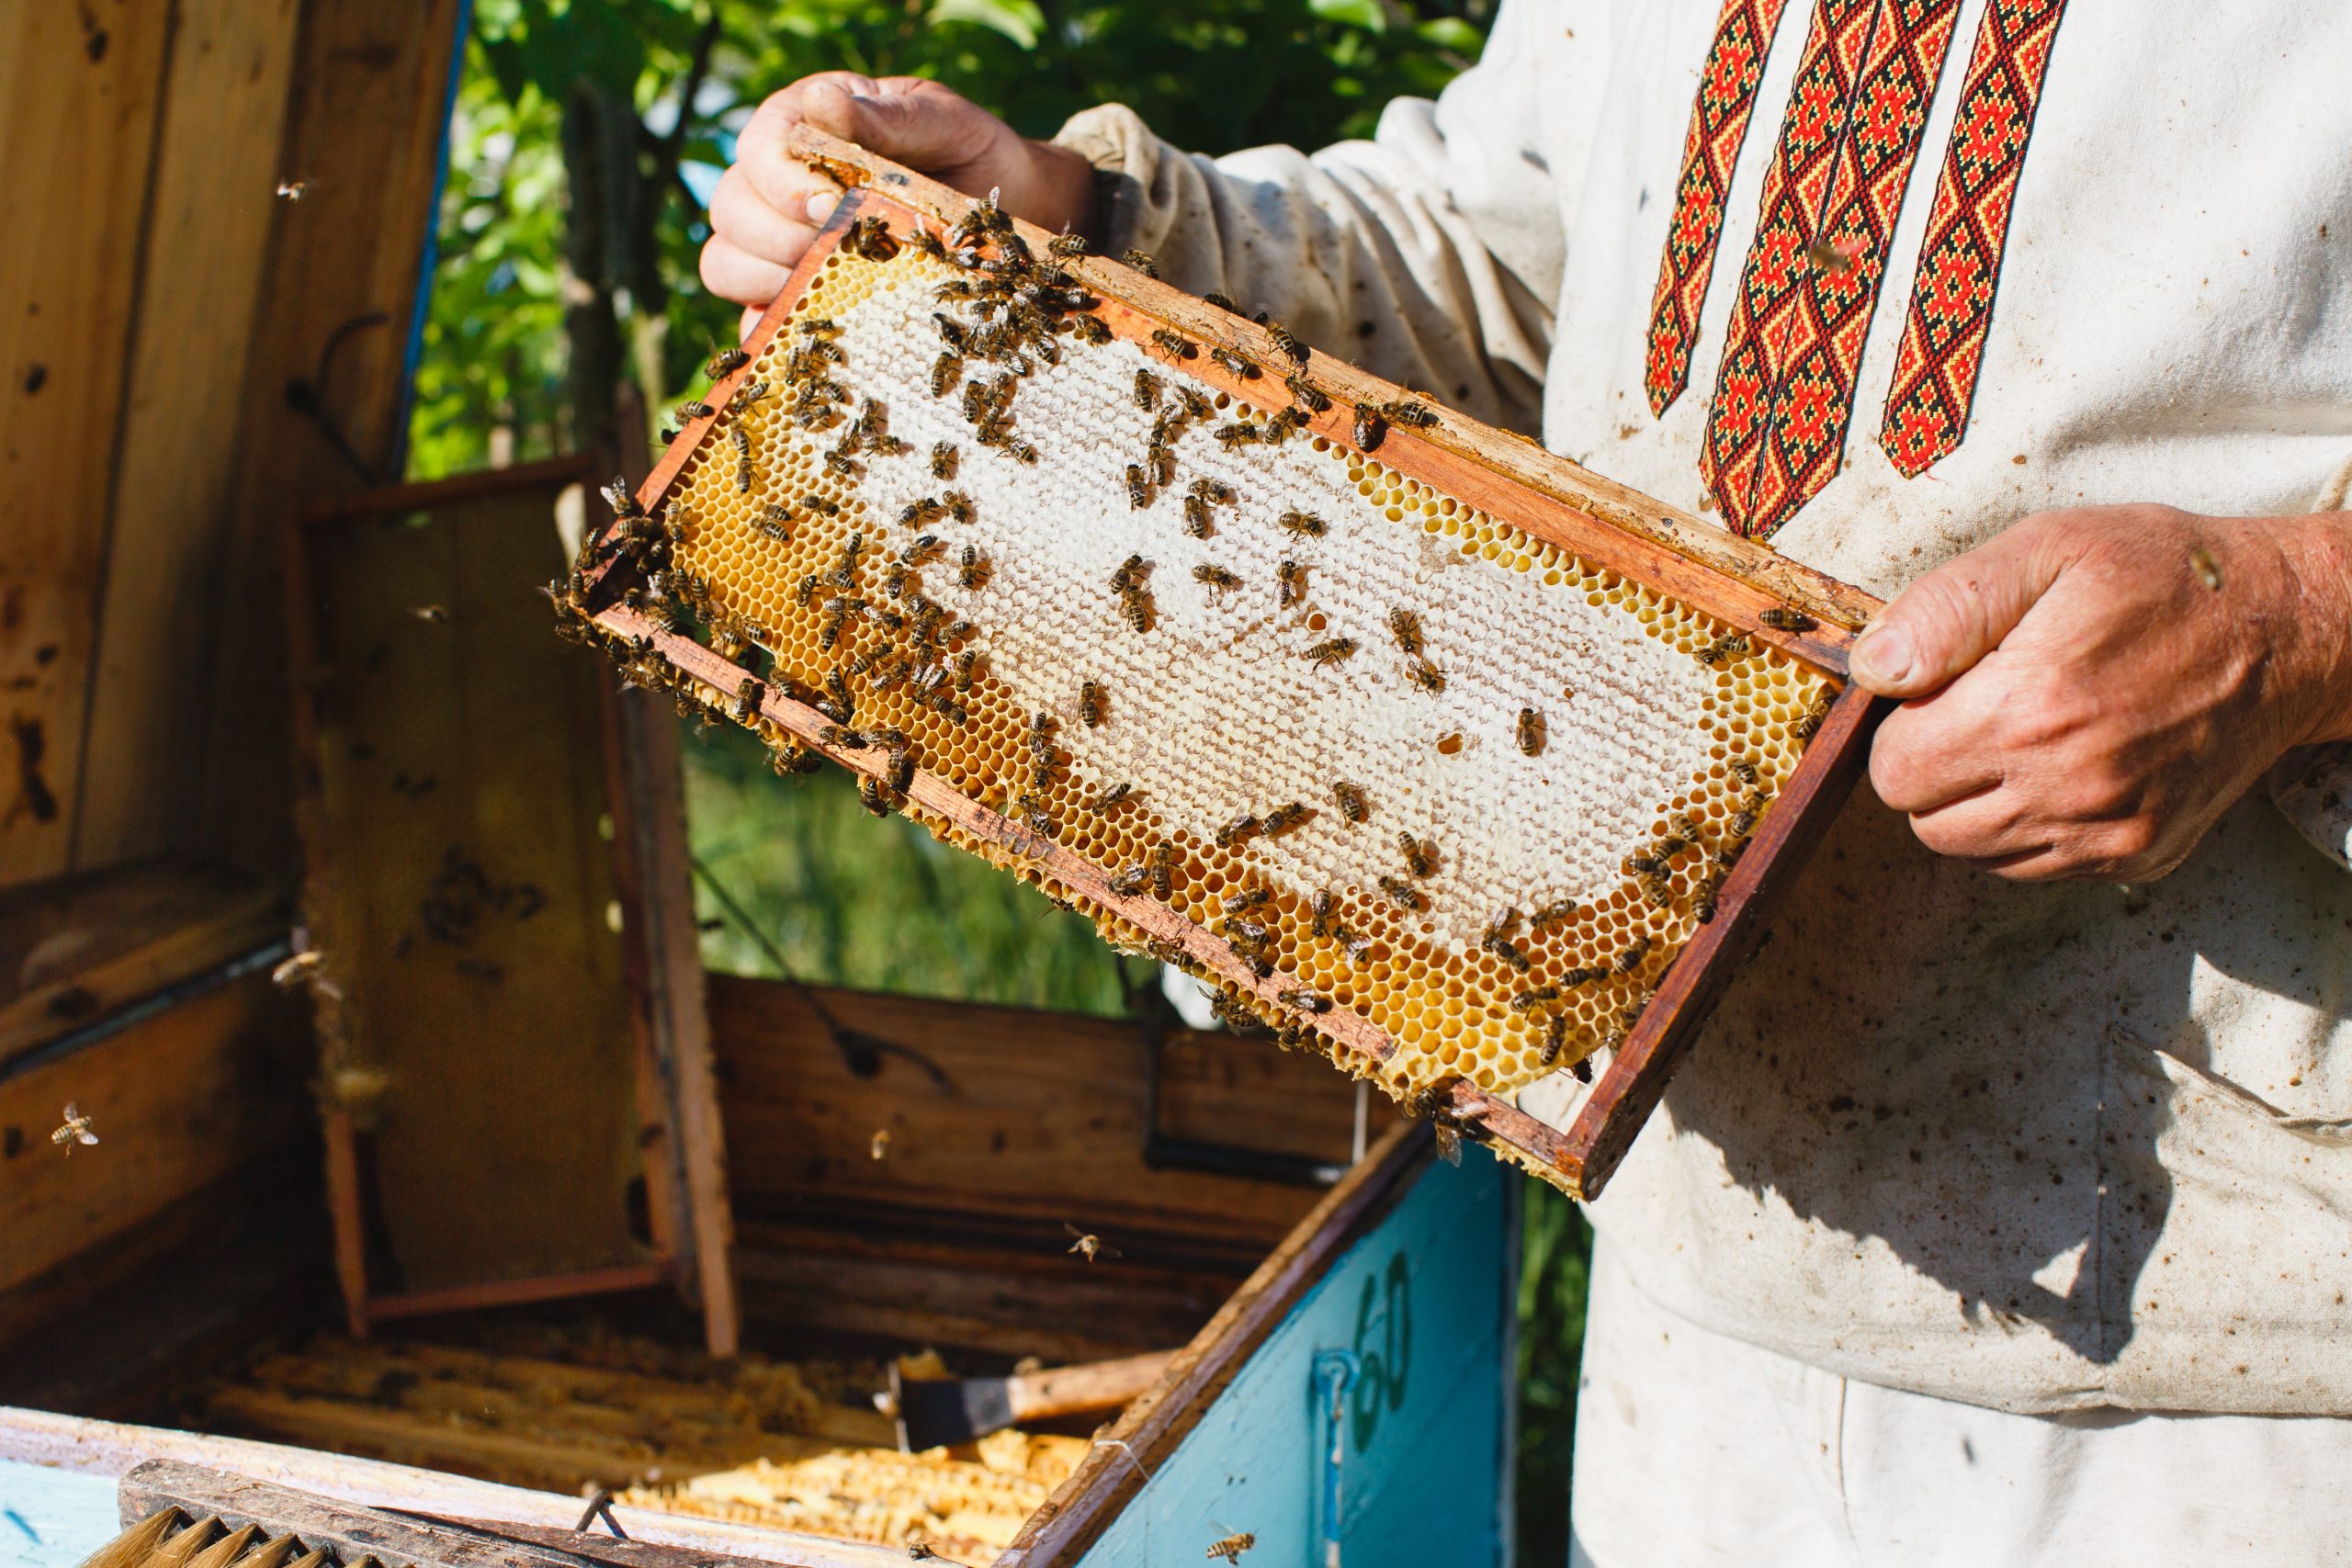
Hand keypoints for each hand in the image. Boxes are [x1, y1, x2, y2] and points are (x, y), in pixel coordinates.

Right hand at [701, 73, 1096, 336]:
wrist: (1014, 213)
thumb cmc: (974, 157)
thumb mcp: (945, 124)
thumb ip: (888, 117)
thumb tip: (822, 102)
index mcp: (805, 127)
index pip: (757, 147)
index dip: (780, 181)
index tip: (829, 204)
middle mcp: (778, 185)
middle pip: (730, 211)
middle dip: (775, 236)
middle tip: (837, 247)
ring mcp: (781, 245)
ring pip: (725, 264)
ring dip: (767, 280)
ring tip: (831, 283)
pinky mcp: (796, 297)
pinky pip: (755, 321)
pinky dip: (774, 330)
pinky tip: (819, 332)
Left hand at [1851, 504, 2351, 881]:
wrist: (2288, 630)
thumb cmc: (2165, 579)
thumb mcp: (2050, 549)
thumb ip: (1948, 608)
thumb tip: (1875, 667)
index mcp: (2030, 710)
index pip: (1893, 771)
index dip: (1904, 727)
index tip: (1945, 690)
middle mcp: (2067, 788)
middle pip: (1927, 822)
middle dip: (1934, 768)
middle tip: (1984, 709)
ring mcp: (2108, 833)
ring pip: (1977, 853)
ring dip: (1978, 802)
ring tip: (2029, 733)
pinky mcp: (2140, 856)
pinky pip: (2038, 867)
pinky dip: (2031, 827)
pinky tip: (2066, 764)